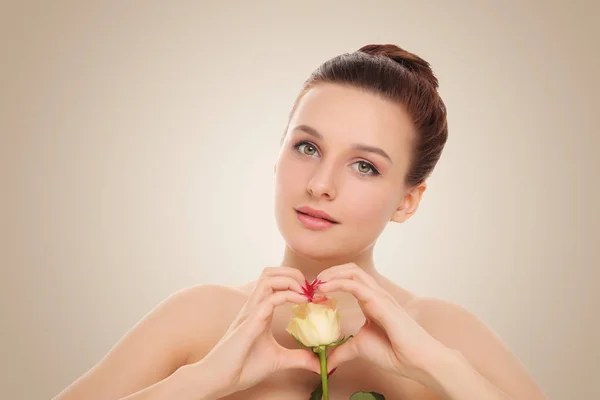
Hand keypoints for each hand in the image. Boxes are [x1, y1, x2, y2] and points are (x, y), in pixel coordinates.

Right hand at [193, 267, 320, 396]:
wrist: (219, 380)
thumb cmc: (243, 367)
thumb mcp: (278, 360)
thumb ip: (297, 358)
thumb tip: (318, 364)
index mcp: (259, 311)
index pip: (273, 281)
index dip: (293, 280)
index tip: (311, 294)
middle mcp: (253, 307)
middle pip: (270, 273)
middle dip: (292, 273)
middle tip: (309, 288)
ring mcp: (250, 313)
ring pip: (267, 279)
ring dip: (290, 280)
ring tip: (305, 292)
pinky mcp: (249, 324)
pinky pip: (268, 301)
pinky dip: (287, 296)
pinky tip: (301, 302)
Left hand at [316, 263, 448, 383]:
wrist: (416, 361)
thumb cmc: (394, 352)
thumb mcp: (359, 348)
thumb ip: (342, 351)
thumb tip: (325, 362)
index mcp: (371, 301)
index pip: (350, 278)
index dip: (331, 280)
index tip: (313, 291)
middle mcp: (376, 294)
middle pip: (350, 269)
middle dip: (329, 272)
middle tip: (312, 284)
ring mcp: (379, 295)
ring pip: (352, 271)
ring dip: (330, 274)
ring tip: (315, 284)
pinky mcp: (380, 301)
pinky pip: (355, 285)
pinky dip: (336, 283)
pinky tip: (322, 290)